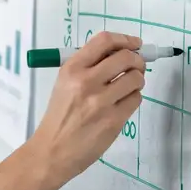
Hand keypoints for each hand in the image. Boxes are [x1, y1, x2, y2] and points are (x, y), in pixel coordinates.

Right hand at [31, 32, 144, 183]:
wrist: (53, 150)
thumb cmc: (59, 115)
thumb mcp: (64, 83)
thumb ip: (88, 67)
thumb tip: (120, 53)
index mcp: (72, 68)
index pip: (105, 41)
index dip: (125, 39)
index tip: (135, 44)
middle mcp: (86, 81)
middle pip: (126, 57)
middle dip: (137, 60)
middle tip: (136, 67)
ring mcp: (101, 101)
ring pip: (136, 78)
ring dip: (137, 80)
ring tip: (128, 87)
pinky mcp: (114, 119)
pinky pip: (136, 99)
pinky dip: (134, 98)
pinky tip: (123, 103)